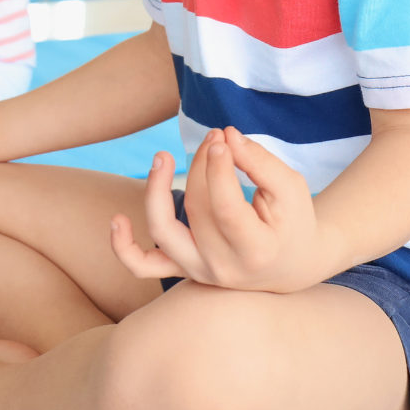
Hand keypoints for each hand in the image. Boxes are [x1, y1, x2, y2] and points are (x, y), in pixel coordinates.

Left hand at [110, 126, 321, 292]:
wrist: (291, 263)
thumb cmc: (294, 220)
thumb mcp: (290, 188)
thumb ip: (260, 162)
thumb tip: (225, 137)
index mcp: (256, 251)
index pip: (225, 208)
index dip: (217, 169)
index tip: (220, 138)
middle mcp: (223, 269)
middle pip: (196, 209)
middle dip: (201, 165)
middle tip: (215, 137)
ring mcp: (199, 272)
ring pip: (163, 233)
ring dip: (154, 192)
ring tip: (162, 156)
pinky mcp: (183, 269)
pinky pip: (143, 266)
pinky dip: (124, 248)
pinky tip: (116, 219)